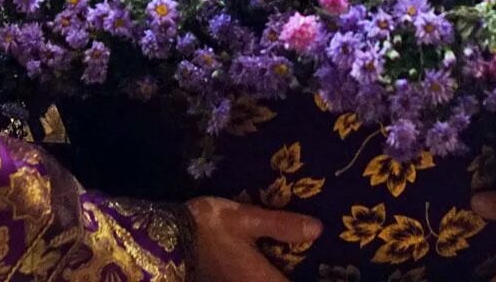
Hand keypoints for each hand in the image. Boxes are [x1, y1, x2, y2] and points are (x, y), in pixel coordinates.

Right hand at [186, 196, 320, 281]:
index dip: (316, 280)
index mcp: (260, 280)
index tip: (332, 275)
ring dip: (279, 273)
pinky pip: (255, 280)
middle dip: (295, 274)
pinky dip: (268, 271)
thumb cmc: (210, 227)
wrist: (164, 239)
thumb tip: (318, 230)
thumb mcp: (247, 219)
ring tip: (294, 260)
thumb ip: (282, 226)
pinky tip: (273, 258)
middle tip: (318, 266)